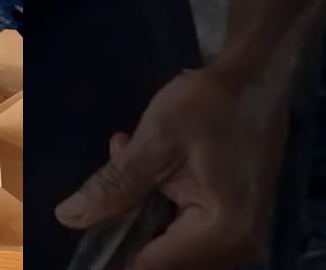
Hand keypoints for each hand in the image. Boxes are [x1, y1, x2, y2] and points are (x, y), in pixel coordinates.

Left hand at [54, 67, 286, 269]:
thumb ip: (114, 186)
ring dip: (142, 207)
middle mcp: (237, 246)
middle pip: (162, 256)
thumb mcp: (155, 141)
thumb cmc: (209, 104)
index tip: (94, 212)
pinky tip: (151, 164)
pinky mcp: (236, 219)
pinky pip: (187, 227)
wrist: (258, 75)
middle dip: (128, 219)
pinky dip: (161, 202)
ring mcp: (240, 235)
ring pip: (171, 240)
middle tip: (117, 162)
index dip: (112, 247)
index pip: (150, 264)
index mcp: (221, 232)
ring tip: (129, 154)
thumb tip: (68, 217)